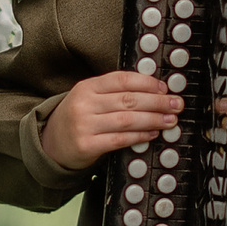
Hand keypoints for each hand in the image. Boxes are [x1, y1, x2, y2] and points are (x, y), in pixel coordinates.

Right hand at [40, 70, 182, 168]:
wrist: (51, 143)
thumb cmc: (77, 119)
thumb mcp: (89, 98)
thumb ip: (114, 93)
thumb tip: (152, 91)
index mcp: (87, 87)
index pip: (122, 79)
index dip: (147, 83)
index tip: (165, 88)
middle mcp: (84, 104)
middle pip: (128, 100)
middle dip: (157, 102)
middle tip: (176, 104)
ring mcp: (84, 125)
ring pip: (127, 120)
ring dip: (153, 119)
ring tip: (170, 120)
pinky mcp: (87, 145)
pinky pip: (120, 139)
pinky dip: (140, 136)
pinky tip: (152, 133)